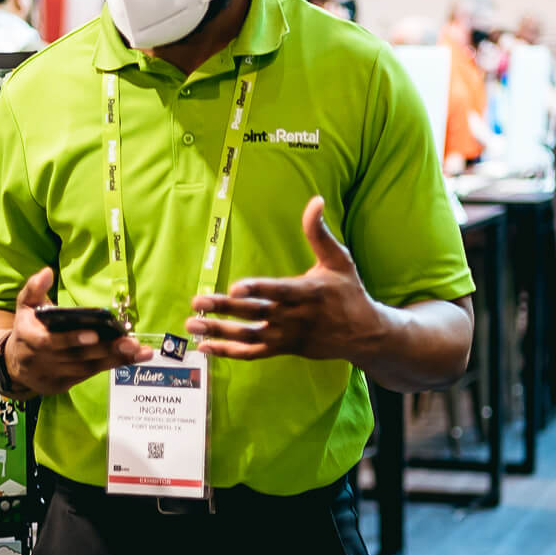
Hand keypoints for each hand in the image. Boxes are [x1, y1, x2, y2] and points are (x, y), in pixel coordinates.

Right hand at [4, 267, 152, 396]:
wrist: (14, 364)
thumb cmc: (27, 328)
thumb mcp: (25, 305)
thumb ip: (34, 288)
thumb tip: (46, 272)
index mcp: (28, 337)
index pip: (49, 341)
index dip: (71, 339)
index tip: (94, 334)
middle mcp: (40, 360)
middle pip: (76, 357)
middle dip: (105, 350)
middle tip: (130, 342)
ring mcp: (52, 375)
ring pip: (86, 368)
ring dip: (115, 360)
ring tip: (138, 350)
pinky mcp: (63, 385)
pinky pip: (89, 375)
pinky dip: (111, 366)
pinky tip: (131, 358)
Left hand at [187, 196, 384, 361]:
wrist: (364, 334)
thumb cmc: (348, 292)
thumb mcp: (339, 260)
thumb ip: (319, 233)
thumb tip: (316, 201)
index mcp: (307, 291)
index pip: (277, 290)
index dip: (257, 289)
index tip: (235, 287)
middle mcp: (294, 316)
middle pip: (255, 313)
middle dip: (224, 307)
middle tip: (198, 301)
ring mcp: (287, 335)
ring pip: (248, 336)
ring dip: (218, 332)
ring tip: (191, 324)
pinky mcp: (283, 348)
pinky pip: (252, 353)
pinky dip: (229, 352)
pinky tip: (205, 347)